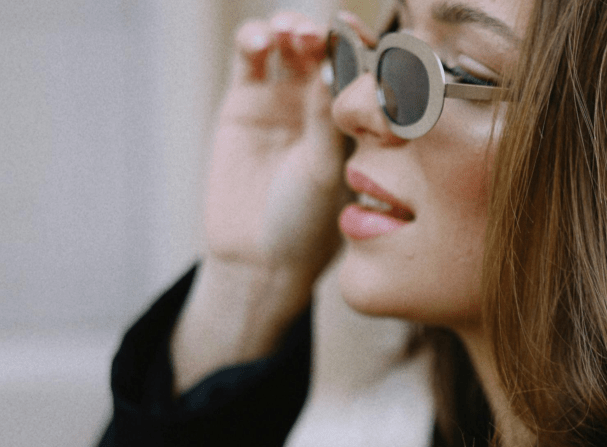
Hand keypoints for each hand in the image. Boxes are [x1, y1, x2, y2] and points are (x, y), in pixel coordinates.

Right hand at [206, 12, 346, 277]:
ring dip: (291, 29)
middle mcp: (323, 104)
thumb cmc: (306, 222)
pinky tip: (261, 41)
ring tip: (290, 33)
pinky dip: (254, 41)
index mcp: (357, 119)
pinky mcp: (245, 102)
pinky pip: (250, 60)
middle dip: (323, 35)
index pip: (362, 70)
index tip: (358, 36)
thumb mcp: (324, 171)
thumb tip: (331, 64)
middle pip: (325, 50)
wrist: (257, 256)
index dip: (359, 47)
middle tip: (317, 35)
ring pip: (289, 47)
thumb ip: (326, 121)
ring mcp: (285, 100)